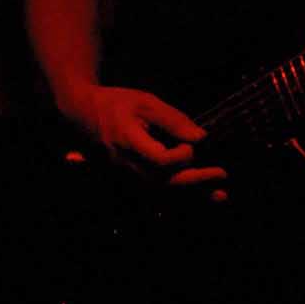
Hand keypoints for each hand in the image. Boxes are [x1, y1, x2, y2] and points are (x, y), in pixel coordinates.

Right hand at [60, 84, 228, 197]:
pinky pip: (153, 195)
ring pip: (160, 193)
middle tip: (223, 175)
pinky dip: (178, 199)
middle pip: (162, 182)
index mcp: (128, 142)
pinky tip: (199, 201)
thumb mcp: (146, 102)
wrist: (81, 114)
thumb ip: (173, 120)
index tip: (194, 143)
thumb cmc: (116, 103)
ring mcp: (123, 176)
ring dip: (191, 196)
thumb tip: (201, 137)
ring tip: (220, 196)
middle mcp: (124, 165)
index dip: (181, 155)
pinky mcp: (125, 181)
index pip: (159, 160)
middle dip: (195, 181)